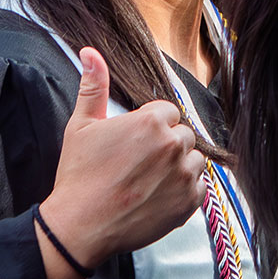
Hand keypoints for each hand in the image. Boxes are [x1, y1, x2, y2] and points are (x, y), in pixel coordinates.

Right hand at [40, 47, 205, 269]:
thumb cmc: (79, 176)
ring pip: (194, 161)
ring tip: (148, 180)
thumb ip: (92, 86)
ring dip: (178, 167)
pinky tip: (157, 196)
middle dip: (165, 145)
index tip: (133, 143)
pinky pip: (198, 188)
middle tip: (138, 163)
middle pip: (182, 135)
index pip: (168, 112)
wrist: (80, 225)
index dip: (150, 126)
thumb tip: (90, 52)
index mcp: (151, 122)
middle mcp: (173, 145)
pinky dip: (183, 192)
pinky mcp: (189, 203)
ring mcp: (184, 176)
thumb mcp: (81, 126)